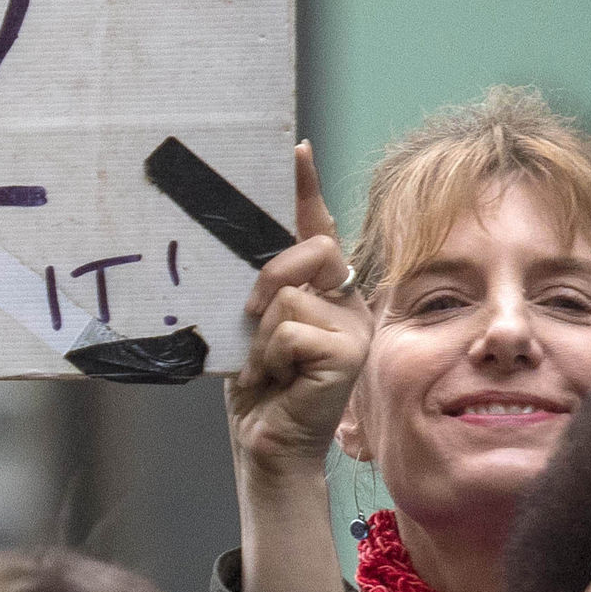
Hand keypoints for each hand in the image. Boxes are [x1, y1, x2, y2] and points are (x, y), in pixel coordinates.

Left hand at [224, 144, 370, 481]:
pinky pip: (290, 327)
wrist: (267, 444)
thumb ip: (258, 286)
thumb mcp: (250, 325)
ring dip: (261, 335)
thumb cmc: (258, 388)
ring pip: (289, 294)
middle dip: (269, 278)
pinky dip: (269, 355)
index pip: (317, 227)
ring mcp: (354, 326)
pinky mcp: (349, 352)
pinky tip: (278, 380)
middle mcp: (348, 301)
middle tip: (249, 316)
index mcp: (324, 291)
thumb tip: (236, 238)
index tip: (295, 147)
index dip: (305, 187)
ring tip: (267, 367)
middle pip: (310, 249)